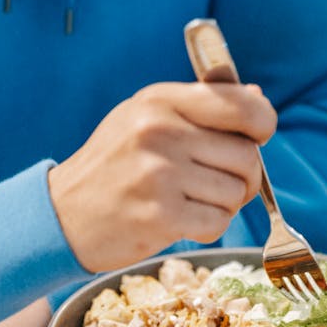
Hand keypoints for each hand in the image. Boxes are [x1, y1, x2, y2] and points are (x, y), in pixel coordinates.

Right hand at [48, 80, 275, 272]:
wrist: (63, 212)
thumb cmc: (114, 162)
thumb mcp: (146, 116)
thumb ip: (200, 106)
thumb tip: (258, 99)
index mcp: (160, 100)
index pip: (240, 104)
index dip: (262, 122)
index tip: (258, 135)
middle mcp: (160, 131)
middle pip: (246, 154)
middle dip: (246, 174)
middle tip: (220, 180)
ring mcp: (159, 173)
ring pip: (236, 191)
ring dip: (225, 203)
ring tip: (192, 199)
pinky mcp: (160, 215)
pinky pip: (218, 223)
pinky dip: (210, 226)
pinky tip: (183, 219)